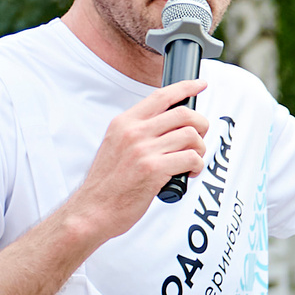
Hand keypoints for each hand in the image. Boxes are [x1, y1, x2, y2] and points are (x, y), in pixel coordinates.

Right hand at [65, 82, 209, 247]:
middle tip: (200, 139)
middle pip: (184, 115)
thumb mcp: (116, 145)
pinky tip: (188, 173)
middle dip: (201, 125)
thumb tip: (170, 125)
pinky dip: (197, 166)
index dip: (185, 88)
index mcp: (123, 122)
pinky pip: (191, 158)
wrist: (93, 209)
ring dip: (200, 150)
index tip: (200, 84)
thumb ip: (138, 132)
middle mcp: (133, 132)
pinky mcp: (153, 170)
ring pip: (191, 137)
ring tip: (191, 161)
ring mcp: (143, 150)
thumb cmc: (108, 183)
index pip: (160, 96)